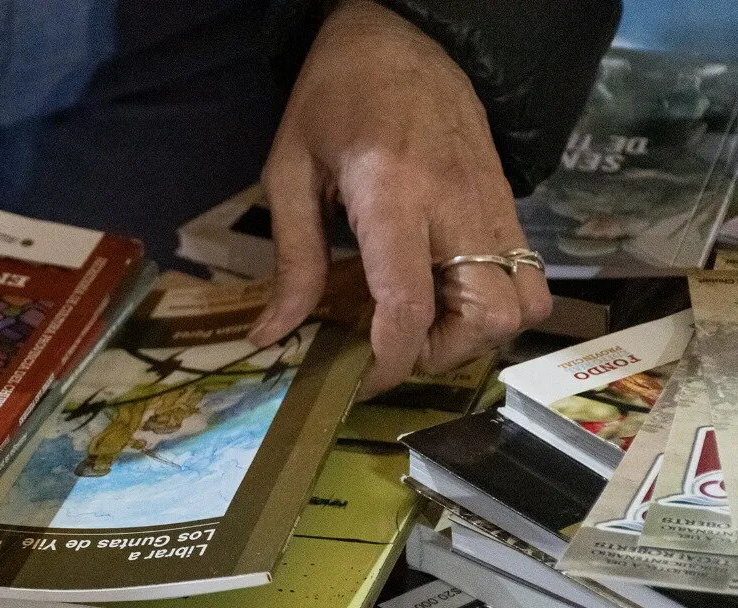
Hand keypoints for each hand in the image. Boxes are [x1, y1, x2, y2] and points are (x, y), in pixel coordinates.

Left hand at [250, 0, 550, 396]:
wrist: (400, 33)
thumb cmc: (333, 98)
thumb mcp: (289, 171)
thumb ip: (291, 260)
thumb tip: (270, 336)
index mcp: (394, 195)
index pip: (409, 303)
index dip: (389, 361)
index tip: (359, 382)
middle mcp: (457, 205)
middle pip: (488, 317)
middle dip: (442, 354)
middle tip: (395, 345)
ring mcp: (494, 204)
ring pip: (523, 304)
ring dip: (476, 334)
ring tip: (425, 323)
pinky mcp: (509, 202)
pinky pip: (528, 275)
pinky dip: (493, 305)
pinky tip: (445, 293)